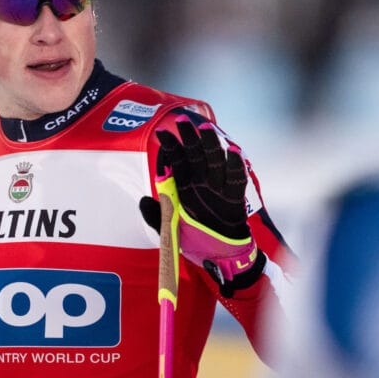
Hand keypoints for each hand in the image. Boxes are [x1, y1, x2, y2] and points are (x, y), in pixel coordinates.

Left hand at [140, 116, 263, 296]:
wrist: (220, 257)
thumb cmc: (195, 241)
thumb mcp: (170, 230)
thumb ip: (157, 215)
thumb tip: (143, 200)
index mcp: (184, 187)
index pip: (177, 162)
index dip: (171, 147)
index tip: (162, 133)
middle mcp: (201, 183)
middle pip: (196, 155)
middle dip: (189, 138)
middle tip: (183, 121)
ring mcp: (218, 189)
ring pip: (215, 161)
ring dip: (211, 145)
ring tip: (206, 129)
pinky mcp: (234, 199)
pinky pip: (236, 180)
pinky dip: (236, 166)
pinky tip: (233, 150)